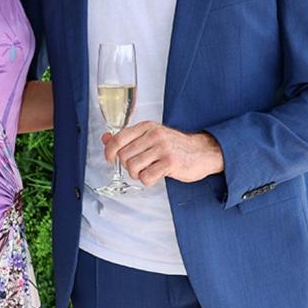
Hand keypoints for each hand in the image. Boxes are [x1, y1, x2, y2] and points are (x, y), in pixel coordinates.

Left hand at [101, 121, 223, 184]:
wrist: (203, 151)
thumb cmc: (175, 146)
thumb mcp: (151, 136)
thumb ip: (128, 138)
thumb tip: (105, 138)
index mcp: (147, 127)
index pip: (118, 138)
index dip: (110, 152)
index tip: (111, 159)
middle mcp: (154, 135)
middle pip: (124, 156)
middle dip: (128, 165)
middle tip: (140, 166)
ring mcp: (162, 148)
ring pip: (132, 167)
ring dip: (138, 174)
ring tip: (149, 170)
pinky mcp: (170, 162)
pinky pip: (146, 177)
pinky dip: (148, 180)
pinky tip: (157, 175)